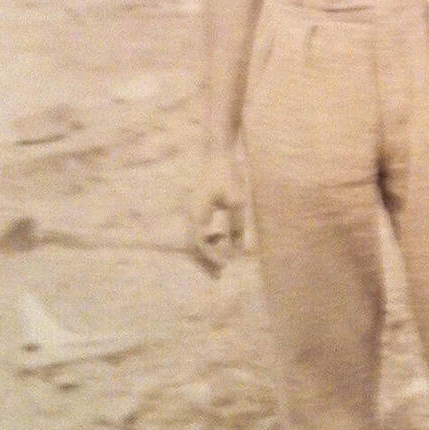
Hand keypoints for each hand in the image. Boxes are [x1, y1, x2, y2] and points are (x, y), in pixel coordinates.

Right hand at [189, 152, 246, 274]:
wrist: (217, 153)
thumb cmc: (227, 175)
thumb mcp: (237, 201)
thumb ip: (237, 226)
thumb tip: (238, 250)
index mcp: (196, 213)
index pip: (199, 242)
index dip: (211, 256)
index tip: (225, 265)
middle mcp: (190, 214)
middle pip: (194, 244)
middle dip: (206, 260)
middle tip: (219, 276)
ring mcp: (192, 211)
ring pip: (196, 238)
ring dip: (208, 251)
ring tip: (223, 262)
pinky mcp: (198, 208)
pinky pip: (200, 230)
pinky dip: (209, 239)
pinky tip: (223, 239)